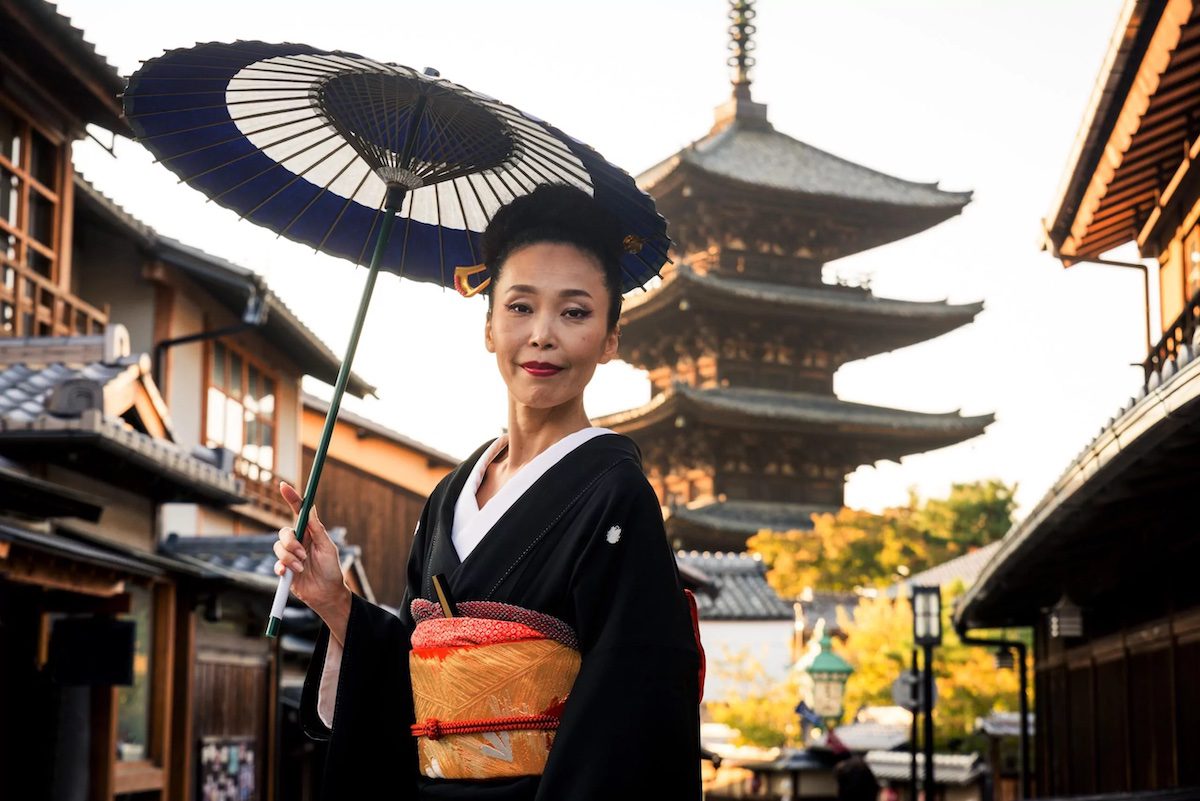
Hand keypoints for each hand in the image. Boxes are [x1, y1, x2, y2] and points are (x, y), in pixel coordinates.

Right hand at [273, 482, 348, 621]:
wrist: (327, 595)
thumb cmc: (331, 570)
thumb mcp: (327, 548)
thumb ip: (317, 529)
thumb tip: (310, 508)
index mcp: (310, 533)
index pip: (298, 512)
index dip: (291, 498)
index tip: (283, 485)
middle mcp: (298, 542)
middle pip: (284, 532)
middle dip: (291, 542)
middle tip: (302, 554)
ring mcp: (290, 555)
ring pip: (278, 548)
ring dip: (289, 557)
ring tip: (302, 567)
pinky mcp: (284, 569)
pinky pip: (276, 563)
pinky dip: (282, 567)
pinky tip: (289, 574)